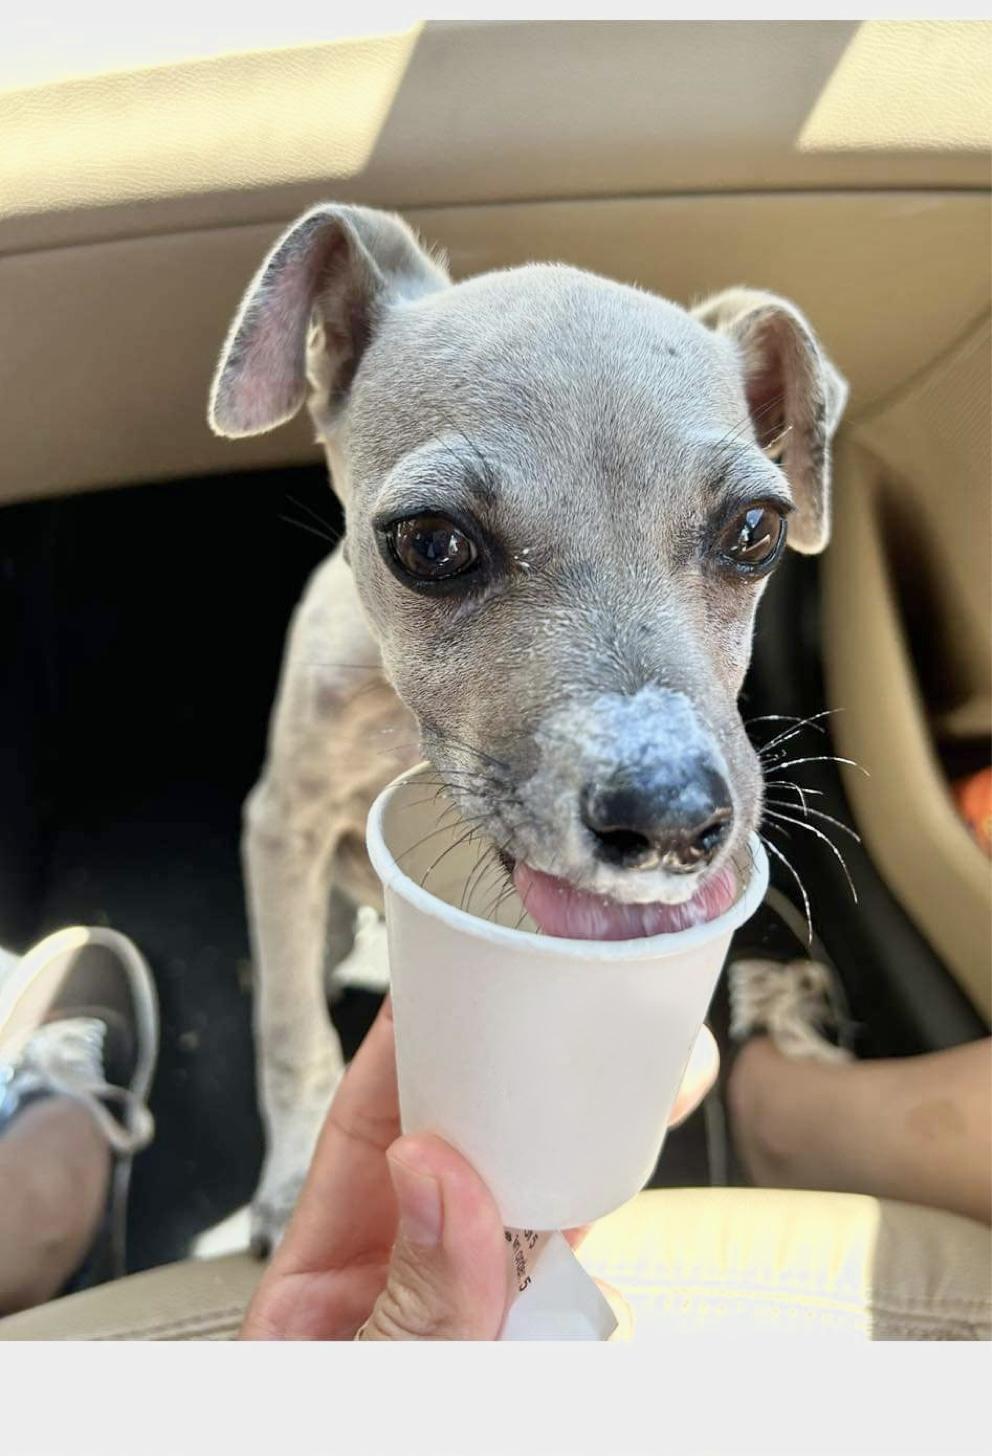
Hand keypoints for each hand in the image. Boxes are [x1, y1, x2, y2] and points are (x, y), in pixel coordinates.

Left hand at [240, 998, 718, 1340]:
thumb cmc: (310, 1441)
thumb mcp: (352, 1384)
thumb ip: (406, 1298)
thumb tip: (440, 1170)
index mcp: (323, 1268)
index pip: (366, 1127)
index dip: (409, 1045)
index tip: (453, 976)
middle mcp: (395, 1271)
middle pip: (458, 1143)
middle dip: (516, 1069)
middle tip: (576, 1003)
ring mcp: (461, 1303)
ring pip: (521, 1194)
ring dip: (576, 1125)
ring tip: (633, 1060)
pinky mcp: (514, 1335)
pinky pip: (555, 1261)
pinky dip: (595, 1204)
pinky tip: (633, 1150)